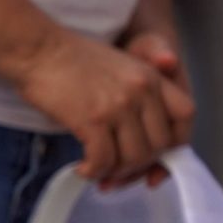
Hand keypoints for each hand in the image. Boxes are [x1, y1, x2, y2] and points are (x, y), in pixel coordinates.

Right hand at [11, 27, 194, 186]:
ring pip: (132, 158)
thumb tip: (140, 133)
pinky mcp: (93, 120)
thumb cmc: (69, 60)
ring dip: (114, 172)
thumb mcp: (119, 67)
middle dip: (137, 165)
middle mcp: (142, 91)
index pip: (185, 115)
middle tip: (117, 170)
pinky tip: (82, 169)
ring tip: (97, 169)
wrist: (38, 50)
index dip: (175, 142)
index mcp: (152, 76)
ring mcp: (118, 106)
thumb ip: (138, 94)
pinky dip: (93, 171)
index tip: (157, 155)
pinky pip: (103, 160)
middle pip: (158, 145)